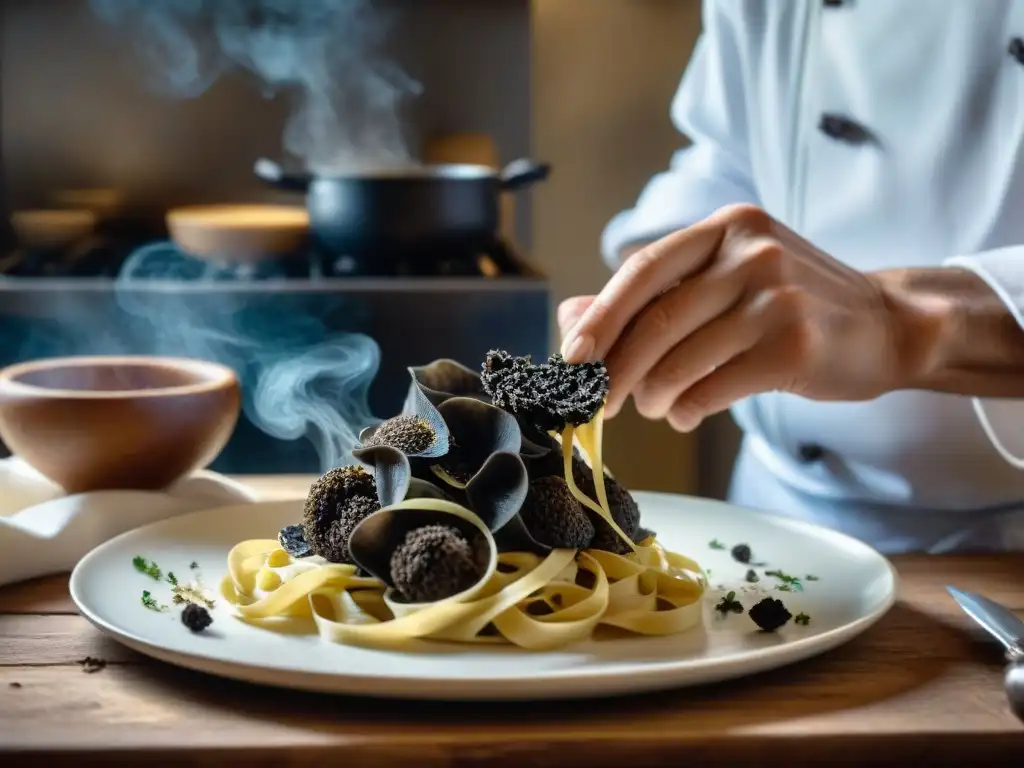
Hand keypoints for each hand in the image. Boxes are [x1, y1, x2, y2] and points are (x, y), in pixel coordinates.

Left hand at [559, 204, 914, 431]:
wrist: (888, 325)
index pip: (644, 270)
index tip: (570, 356)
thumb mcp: (726, 283)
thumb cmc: (791, 307)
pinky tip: (683, 413)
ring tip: (651, 406)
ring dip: (652, 395)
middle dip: (615, 368)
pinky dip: (686, 409)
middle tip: (596, 401)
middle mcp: (752, 253)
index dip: (600, 316)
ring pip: (682, 358)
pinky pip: (714, 387)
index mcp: (728, 228)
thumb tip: (571, 318)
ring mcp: (777, 297)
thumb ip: (654, 297)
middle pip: (657, 319)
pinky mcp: (794, 344)